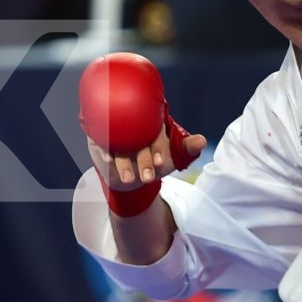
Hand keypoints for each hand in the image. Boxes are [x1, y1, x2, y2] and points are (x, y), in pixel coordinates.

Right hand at [87, 126, 207, 197]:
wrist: (130, 176)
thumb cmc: (154, 161)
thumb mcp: (171, 157)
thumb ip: (186, 148)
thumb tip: (202, 141)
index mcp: (150, 122)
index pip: (154, 130)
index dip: (158, 146)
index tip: (160, 163)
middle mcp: (132, 123)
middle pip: (136, 137)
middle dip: (142, 159)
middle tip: (148, 178)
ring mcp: (114, 129)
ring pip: (119, 141)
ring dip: (124, 160)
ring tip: (130, 179)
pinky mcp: (99, 135)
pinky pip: (100, 138)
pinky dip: (105, 149)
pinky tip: (109, 159)